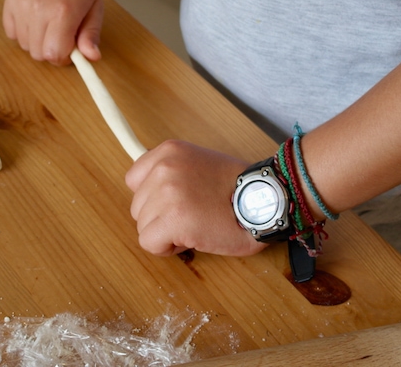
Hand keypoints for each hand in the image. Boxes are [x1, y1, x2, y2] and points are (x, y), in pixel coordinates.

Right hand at [3, 0, 103, 64]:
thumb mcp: (95, 9)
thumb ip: (91, 35)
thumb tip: (91, 58)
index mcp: (62, 13)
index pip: (54, 54)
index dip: (64, 57)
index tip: (71, 48)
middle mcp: (38, 9)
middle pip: (37, 53)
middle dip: (51, 50)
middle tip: (62, 33)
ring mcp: (21, 4)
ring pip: (24, 44)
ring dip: (37, 41)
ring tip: (49, 22)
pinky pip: (11, 31)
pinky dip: (22, 31)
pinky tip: (36, 18)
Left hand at [125, 140, 266, 256]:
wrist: (266, 199)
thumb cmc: (237, 188)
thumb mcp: (198, 162)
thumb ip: (172, 173)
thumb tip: (148, 195)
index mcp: (169, 151)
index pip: (134, 180)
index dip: (154, 198)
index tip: (178, 202)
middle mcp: (164, 168)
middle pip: (138, 207)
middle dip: (161, 217)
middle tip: (194, 215)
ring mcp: (166, 194)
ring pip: (143, 227)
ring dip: (166, 233)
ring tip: (197, 225)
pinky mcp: (173, 220)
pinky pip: (150, 244)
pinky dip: (168, 249)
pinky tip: (192, 239)